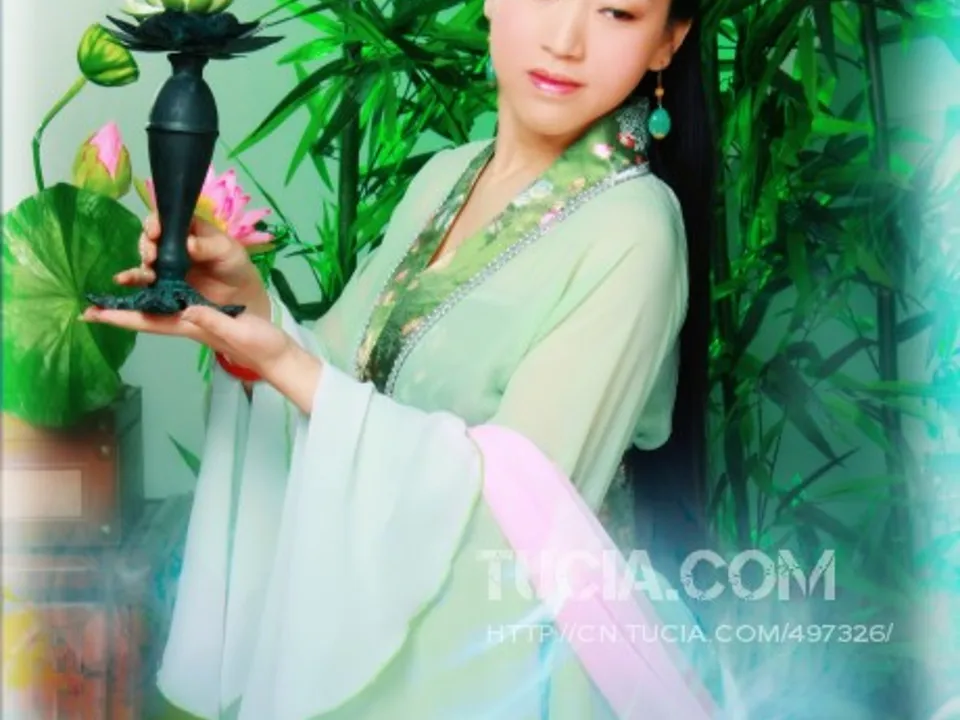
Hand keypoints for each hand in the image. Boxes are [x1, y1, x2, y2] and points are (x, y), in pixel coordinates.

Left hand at [81, 303, 323, 412]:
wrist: (277, 354)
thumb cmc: (259, 346)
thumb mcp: (237, 331)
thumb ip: (211, 319)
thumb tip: (185, 307)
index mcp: (190, 326)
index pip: (147, 322)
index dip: (118, 318)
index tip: (91, 314)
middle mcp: (187, 321)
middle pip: (146, 315)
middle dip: (118, 310)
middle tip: (90, 303)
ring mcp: (197, 317)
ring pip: (159, 306)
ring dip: (136, 299)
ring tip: (116, 288)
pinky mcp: (209, 310)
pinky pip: (178, 298)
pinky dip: (161, 291)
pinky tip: (156, 283)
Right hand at [114, 212, 270, 320]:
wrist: (241, 297)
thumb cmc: (236, 265)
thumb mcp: (227, 252)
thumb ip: (208, 246)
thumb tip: (188, 244)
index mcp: (188, 229)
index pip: (166, 219)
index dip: (156, 222)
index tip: (155, 232)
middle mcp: (173, 245)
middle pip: (151, 239)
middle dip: (146, 245)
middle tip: (151, 256)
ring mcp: (166, 266)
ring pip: (146, 260)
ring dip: (140, 263)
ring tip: (147, 271)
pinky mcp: (163, 286)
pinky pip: (144, 282)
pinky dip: (132, 279)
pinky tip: (124, 280)